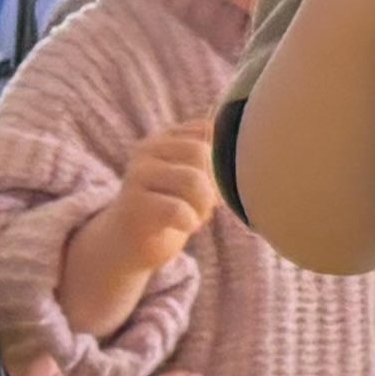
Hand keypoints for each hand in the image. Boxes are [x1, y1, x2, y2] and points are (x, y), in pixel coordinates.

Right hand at [51, 117, 221, 334]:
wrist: (128, 243)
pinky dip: (190, 221)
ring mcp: (137, 174)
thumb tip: (246, 152)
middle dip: (214, 184)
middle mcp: (148, 149)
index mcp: (167, 137)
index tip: (214, 184)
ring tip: (195, 216)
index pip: (209, 131)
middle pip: (202, 152)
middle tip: (206, 205)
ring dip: (203, 205)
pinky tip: (183, 226)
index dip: (223, 162)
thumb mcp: (197, 177)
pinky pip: (178, 209)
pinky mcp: (133, 203)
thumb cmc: (173, 208)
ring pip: (193, 179)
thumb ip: (216, 158)